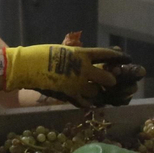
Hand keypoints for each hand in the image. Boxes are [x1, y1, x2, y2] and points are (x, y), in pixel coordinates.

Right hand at [2, 44, 128, 107]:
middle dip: (112, 80)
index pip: (107, 55)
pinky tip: (91, 102)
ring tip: (100, 92)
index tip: (127, 58)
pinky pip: (85, 103)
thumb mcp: (63, 49)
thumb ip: (78, 54)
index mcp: (82, 54)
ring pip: (97, 92)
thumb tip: (89, 56)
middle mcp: (83, 70)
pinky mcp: (69, 95)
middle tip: (112, 81)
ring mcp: (77, 84)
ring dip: (99, 92)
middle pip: (108, 78)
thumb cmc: (42, 54)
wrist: (26, 66)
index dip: (119, 57)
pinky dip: (89, 103)